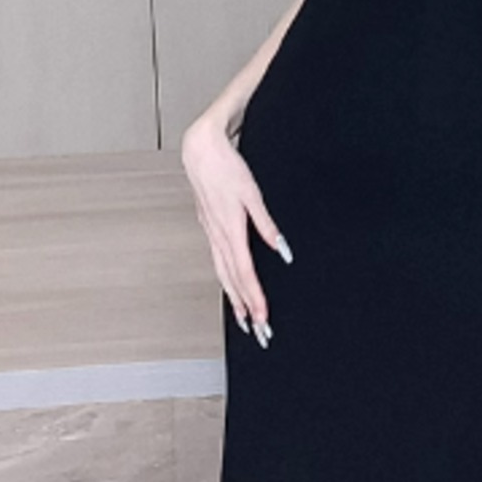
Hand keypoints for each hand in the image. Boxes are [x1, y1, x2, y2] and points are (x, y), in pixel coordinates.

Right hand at [180, 117, 290, 346]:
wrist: (200, 151)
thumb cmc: (226, 168)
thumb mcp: (253, 194)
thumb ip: (267, 225)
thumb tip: (282, 249)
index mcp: (230, 229)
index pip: (244, 272)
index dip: (254, 296)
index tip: (263, 316)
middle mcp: (218, 236)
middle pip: (232, 280)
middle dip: (246, 308)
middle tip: (258, 331)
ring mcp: (211, 234)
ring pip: (223, 274)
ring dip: (234, 298)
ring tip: (244, 319)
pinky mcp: (210, 229)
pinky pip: (218, 262)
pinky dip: (226, 280)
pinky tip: (231, 287)